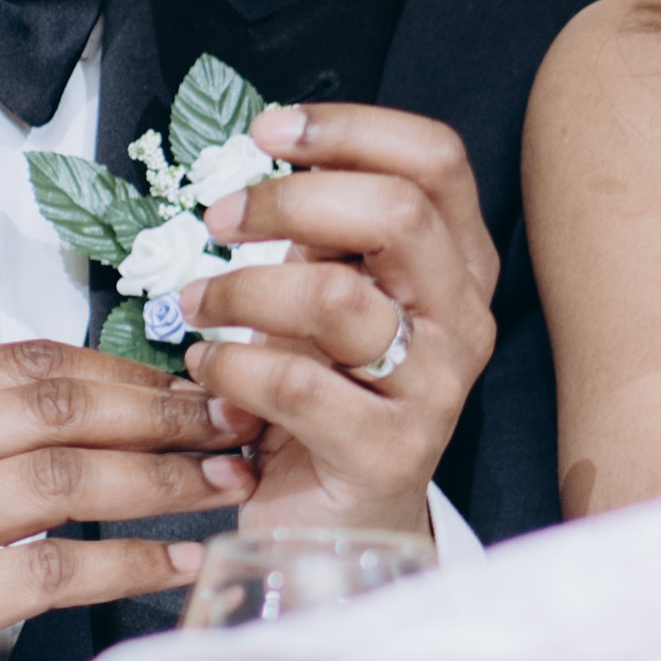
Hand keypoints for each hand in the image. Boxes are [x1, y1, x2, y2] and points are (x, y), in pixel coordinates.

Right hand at [0, 341, 255, 648]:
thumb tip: (91, 416)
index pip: (28, 363)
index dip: (123, 369)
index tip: (191, 381)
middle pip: (57, 410)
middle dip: (162, 413)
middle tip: (233, 425)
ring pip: (63, 479)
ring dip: (160, 479)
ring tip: (225, 486)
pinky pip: (51, 571)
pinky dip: (127, 564)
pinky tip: (178, 562)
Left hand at [181, 102, 497, 538]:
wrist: (337, 531)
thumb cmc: (323, 402)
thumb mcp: (326, 302)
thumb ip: (319, 238)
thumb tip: (265, 171)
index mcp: (457, 265)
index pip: (436, 161)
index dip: (351, 129)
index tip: (269, 132)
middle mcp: (463, 320)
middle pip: (399, 212)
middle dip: (292, 199)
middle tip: (222, 219)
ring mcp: (435, 388)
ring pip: (338, 297)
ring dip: (242, 291)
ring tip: (197, 308)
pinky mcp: (390, 453)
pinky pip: (298, 385)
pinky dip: (232, 370)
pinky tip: (207, 374)